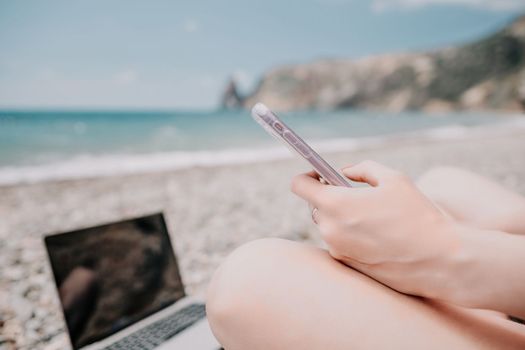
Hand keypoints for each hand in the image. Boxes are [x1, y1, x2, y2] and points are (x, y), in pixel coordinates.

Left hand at [291, 161, 458, 296]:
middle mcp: (329, 229)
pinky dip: (350, 234)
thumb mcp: (393, 178)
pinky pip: (339, 242)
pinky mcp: (347, 265)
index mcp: (336, 204)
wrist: (439, 260)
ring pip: (328, 224)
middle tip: (355, 193)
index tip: (319, 173)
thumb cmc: (418, 215)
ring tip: (373, 215)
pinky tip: (378, 234)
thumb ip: (362, 168)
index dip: (307, 175)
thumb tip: (343, 171)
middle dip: (330, 195)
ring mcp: (337, 249)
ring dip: (341, 216)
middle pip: (315, 205)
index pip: (299, 185)